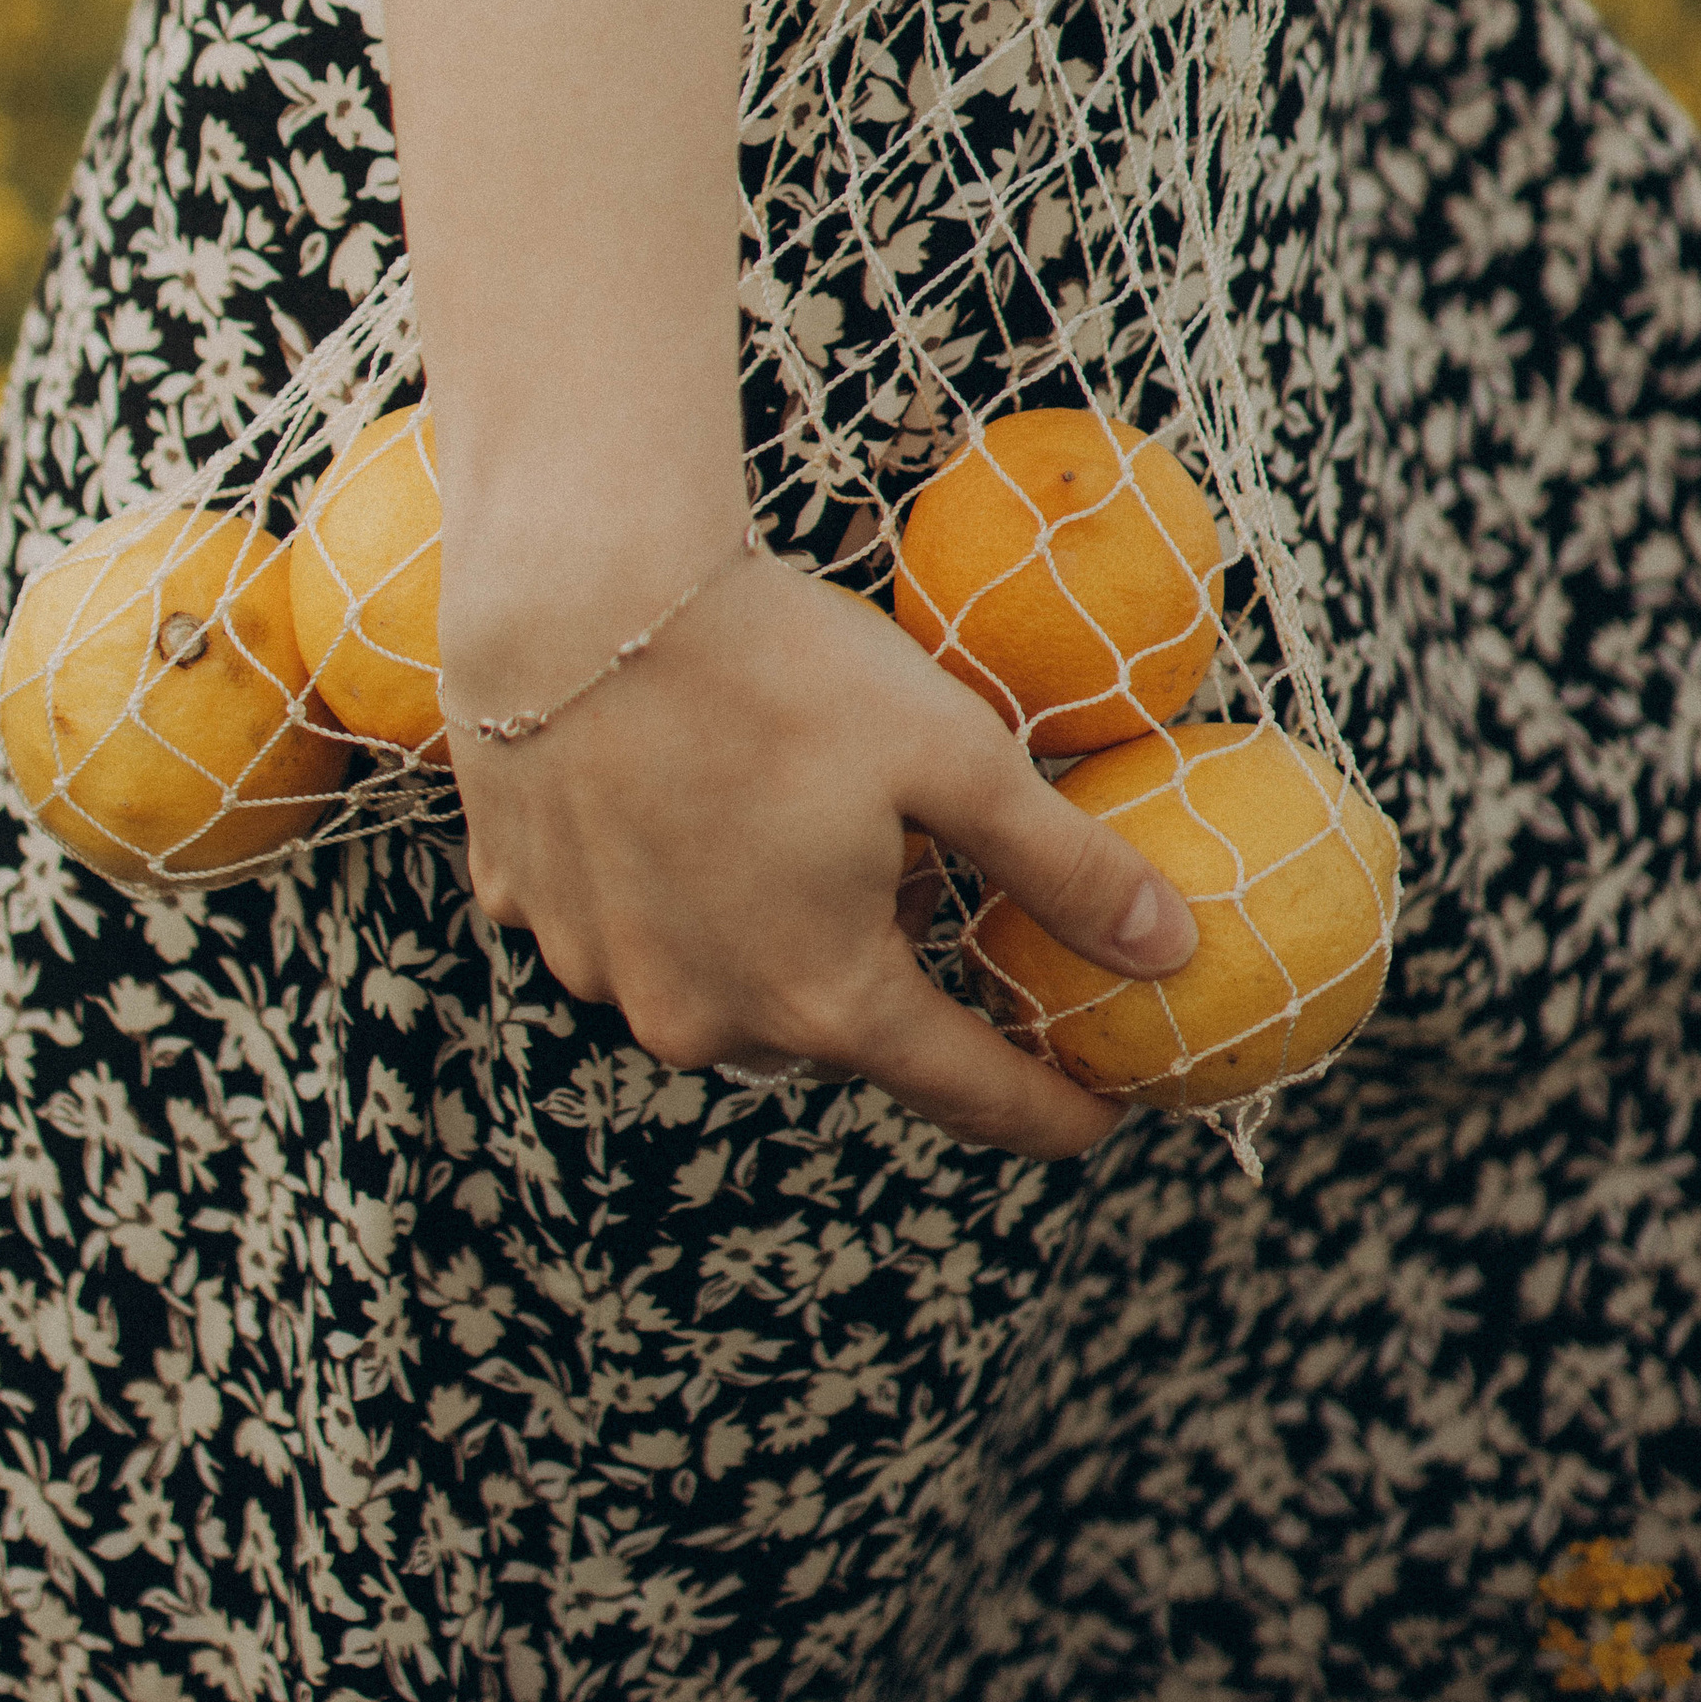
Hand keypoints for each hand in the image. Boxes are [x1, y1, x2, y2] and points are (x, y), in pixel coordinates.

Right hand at [449, 544, 1198, 1157]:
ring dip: (775, 928)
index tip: (1100, 1113)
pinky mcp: (529, 909)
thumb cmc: (776, 665)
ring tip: (794, 808)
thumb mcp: (953, 753)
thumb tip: (1171, 950)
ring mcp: (606, 973)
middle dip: (891, 966)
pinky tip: (678, 794)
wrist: (575, 588)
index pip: (968, 1091)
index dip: (1049, 1107)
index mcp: (824, 996)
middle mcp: (707, 1019)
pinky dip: (668, 884)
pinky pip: (630, 926)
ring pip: (730, 977)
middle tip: (918, 861)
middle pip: (839, 1022)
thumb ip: (1065, 866)